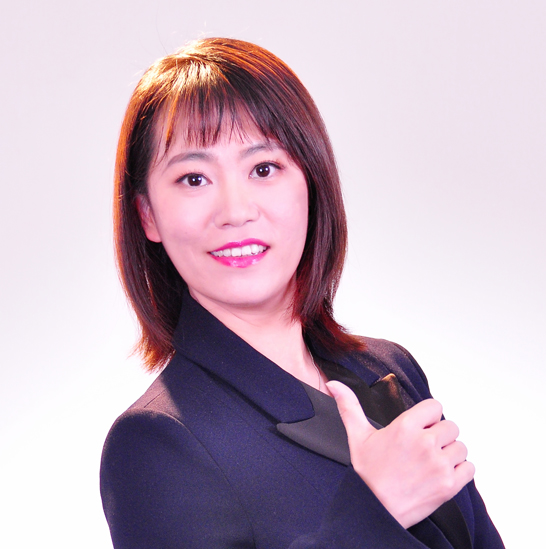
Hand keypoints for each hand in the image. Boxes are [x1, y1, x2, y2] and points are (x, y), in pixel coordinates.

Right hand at [327, 380, 474, 528]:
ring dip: (450, 453)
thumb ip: (349, 406)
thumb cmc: (368, 473)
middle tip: (423, 448)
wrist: (375, 509)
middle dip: (439, 435)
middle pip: (450, 426)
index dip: (428, 417)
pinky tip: (441, 474)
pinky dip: (459, 471)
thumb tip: (334, 384)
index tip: (419, 427)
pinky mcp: (449, 485)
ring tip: (431, 462)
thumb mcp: (357, 436)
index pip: (435, 406)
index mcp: (405, 427)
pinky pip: (468, 468)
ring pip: (460, 447)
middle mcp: (425, 443)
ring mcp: (439, 465)